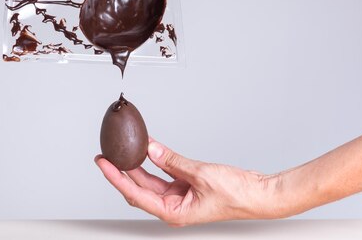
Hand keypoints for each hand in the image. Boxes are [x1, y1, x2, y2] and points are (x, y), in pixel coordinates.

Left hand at [94, 139, 287, 225]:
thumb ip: (172, 161)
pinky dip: (155, 160)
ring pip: (149, 179)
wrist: (258, 194)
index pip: (135, 193)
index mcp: (173, 212)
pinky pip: (164, 172)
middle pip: (138, 187)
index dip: (116, 177)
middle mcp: (172, 206)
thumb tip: (151, 149)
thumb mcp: (200, 174)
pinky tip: (147, 148)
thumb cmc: (236, 194)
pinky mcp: (186, 186)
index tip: (103, 163)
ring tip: (122, 149)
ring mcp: (178, 196)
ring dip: (137, 164)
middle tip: (106, 154)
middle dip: (121, 170)